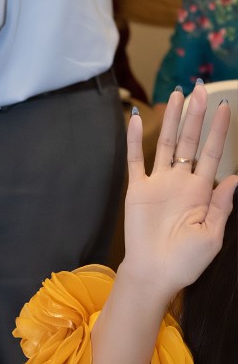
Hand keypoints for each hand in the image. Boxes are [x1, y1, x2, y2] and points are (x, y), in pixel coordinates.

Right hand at [119, 85, 237, 305]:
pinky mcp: (137, 189)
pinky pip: (135, 159)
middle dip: (196, 116)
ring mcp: (158, 182)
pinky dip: (135, 139)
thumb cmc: (186, 261)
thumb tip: (234, 177)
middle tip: (199, 89)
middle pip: (190, 141)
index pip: (212, 154)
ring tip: (176, 95)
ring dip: (171, 120)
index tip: (225, 108)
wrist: (155, 274)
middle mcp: (180, 181)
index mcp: (201, 192)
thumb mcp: (212, 236)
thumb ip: (221, 206)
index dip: (218, 131)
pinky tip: (137, 119)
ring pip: (166, 143)